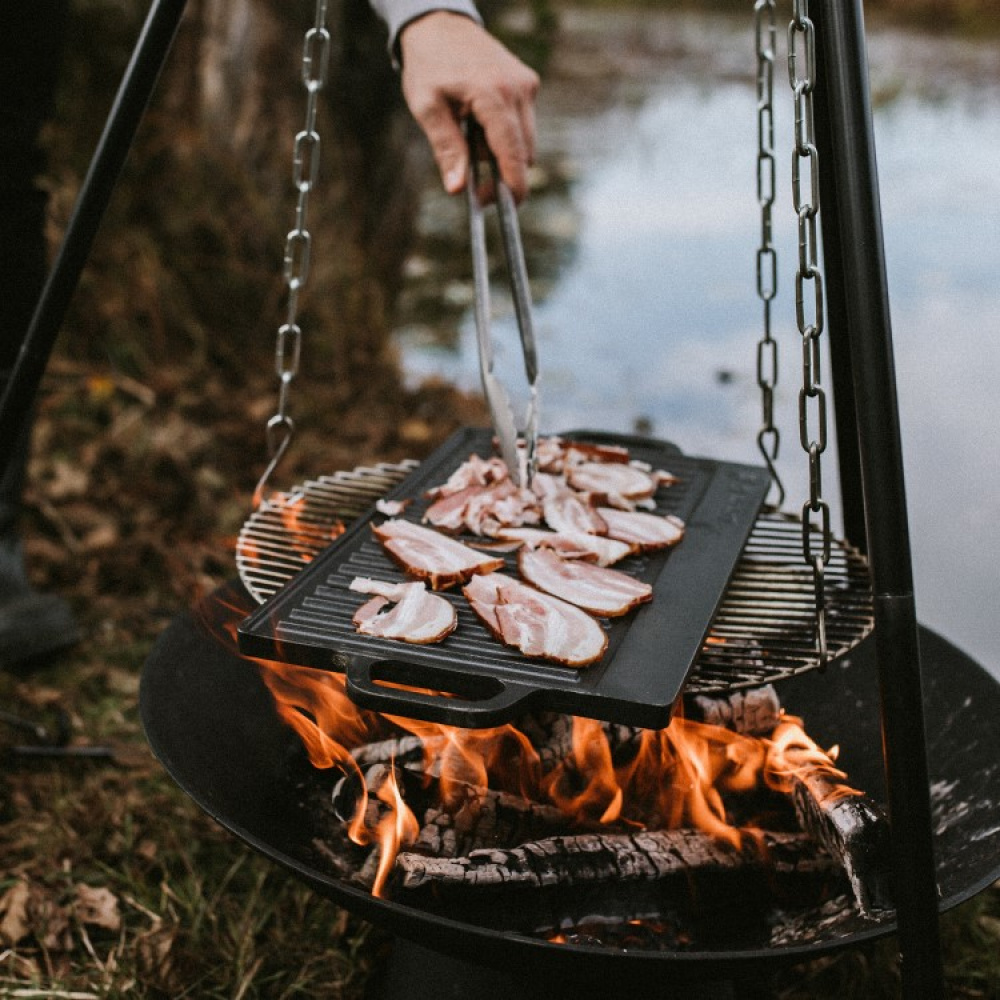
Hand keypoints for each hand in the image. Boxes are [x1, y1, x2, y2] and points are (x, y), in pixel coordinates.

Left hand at [399, 12, 539, 201]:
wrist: (440, 24)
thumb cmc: (429, 64)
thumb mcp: (427, 107)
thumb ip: (446, 148)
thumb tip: (457, 188)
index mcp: (493, 95)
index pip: (513, 155)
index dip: (511, 188)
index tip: (502, 208)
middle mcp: (518, 89)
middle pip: (524, 154)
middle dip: (501, 170)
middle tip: (468, 174)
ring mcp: (527, 85)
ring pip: (526, 142)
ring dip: (502, 151)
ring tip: (469, 133)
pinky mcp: (528, 84)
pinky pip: (524, 125)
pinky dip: (505, 134)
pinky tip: (480, 120)